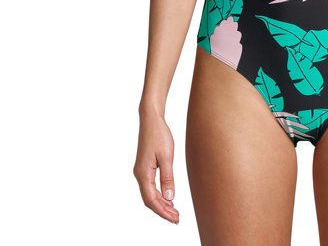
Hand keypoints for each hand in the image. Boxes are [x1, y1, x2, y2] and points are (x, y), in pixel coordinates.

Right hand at [133, 108, 179, 223]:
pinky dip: (159, 195)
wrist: (151, 120)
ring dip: (161, 204)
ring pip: (149, 194)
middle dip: (162, 211)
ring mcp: (141, 171)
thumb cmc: (159, 135)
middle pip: (149, 200)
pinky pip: (150, 186)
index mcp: (143, 173)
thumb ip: (168, 178)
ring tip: (174, 212)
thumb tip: (169, 198)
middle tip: (177, 218)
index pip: (152, 199)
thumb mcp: (167, 156)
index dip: (163, 212)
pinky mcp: (145, 167)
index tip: (175, 219)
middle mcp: (139, 174)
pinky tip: (168, 198)